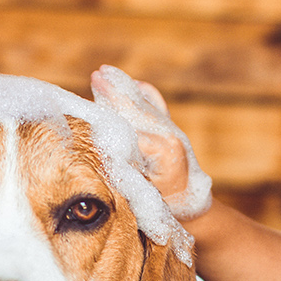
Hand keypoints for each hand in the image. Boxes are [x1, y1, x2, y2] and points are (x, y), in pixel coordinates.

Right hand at [90, 65, 211, 219]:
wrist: (191, 208)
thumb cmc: (163, 207)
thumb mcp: (140, 195)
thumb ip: (125, 172)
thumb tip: (102, 149)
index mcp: (165, 151)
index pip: (130, 130)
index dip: (109, 120)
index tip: (89, 111)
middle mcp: (170, 135)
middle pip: (135, 110)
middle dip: (114, 94)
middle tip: (96, 76)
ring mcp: (172, 130)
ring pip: (143, 104)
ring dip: (124, 88)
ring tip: (105, 72)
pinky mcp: (172, 130)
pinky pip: (156, 105)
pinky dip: (144, 93)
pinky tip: (133, 84)